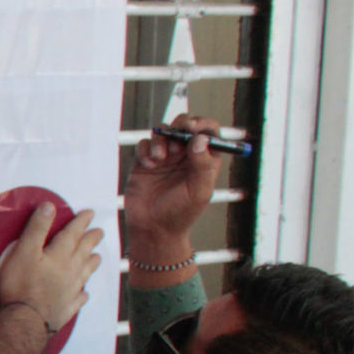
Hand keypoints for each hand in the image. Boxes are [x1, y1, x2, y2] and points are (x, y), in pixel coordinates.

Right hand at [0, 202, 103, 333]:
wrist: (25, 320)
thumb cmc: (20, 285)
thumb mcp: (23, 252)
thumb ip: (37, 229)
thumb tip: (49, 206)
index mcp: (59, 255)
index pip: (72, 234)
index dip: (80, 222)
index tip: (89, 213)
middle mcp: (69, 271)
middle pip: (83, 251)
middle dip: (91, 240)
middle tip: (100, 232)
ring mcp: (70, 290)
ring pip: (85, 273)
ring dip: (92, 263)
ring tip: (98, 256)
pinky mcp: (66, 308)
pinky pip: (79, 298)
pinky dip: (83, 293)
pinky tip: (84, 292)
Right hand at [125, 113, 220, 248]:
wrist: (152, 229)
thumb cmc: (180, 214)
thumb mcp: (199, 191)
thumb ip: (202, 165)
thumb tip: (200, 139)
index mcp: (204, 160)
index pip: (209, 132)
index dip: (203, 125)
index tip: (193, 128)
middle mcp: (185, 155)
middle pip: (185, 125)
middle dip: (180, 126)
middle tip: (176, 135)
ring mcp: (164, 157)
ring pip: (163, 131)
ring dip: (161, 139)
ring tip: (160, 159)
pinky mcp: (144, 162)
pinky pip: (144, 144)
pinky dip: (145, 149)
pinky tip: (148, 165)